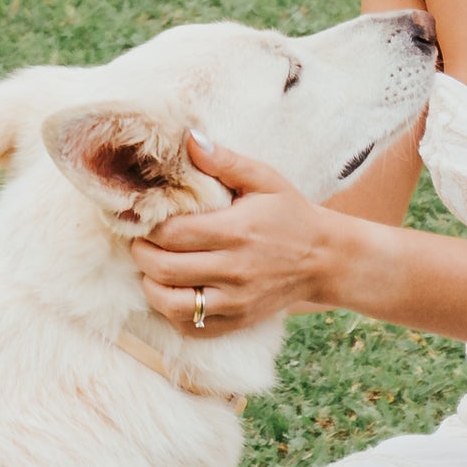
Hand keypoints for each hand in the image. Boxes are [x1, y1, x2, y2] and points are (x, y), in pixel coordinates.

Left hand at [130, 134, 341, 335]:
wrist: (325, 259)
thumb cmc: (289, 214)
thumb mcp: (264, 179)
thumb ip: (224, 161)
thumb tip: (189, 139)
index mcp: (236, 231)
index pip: (172, 233)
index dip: (148, 226)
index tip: (144, 217)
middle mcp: (234, 270)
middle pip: (164, 269)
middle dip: (141, 254)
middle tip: (141, 240)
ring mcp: (235, 301)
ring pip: (172, 305)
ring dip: (152, 286)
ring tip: (153, 268)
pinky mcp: (237, 321)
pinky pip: (191, 327)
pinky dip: (172, 312)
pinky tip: (174, 291)